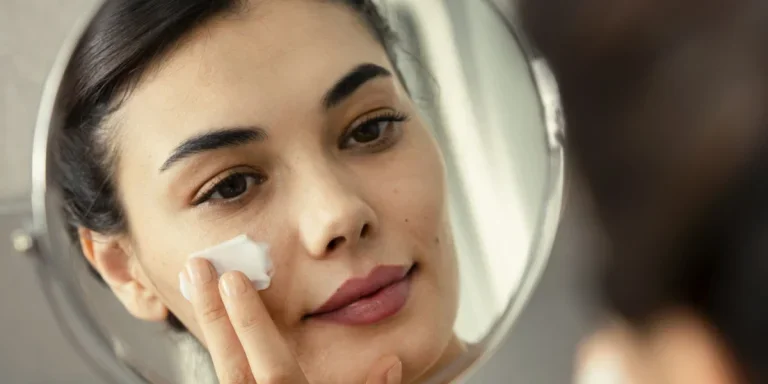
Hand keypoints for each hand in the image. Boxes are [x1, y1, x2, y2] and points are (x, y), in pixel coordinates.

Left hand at [182, 258, 402, 383]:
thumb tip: (390, 362)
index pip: (272, 366)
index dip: (251, 322)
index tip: (233, 280)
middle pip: (232, 367)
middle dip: (214, 315)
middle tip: (198, 269)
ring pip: (225, 378)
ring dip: (213, 334)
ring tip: (200, 292)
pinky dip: (224, 361)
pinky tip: (218, 337)